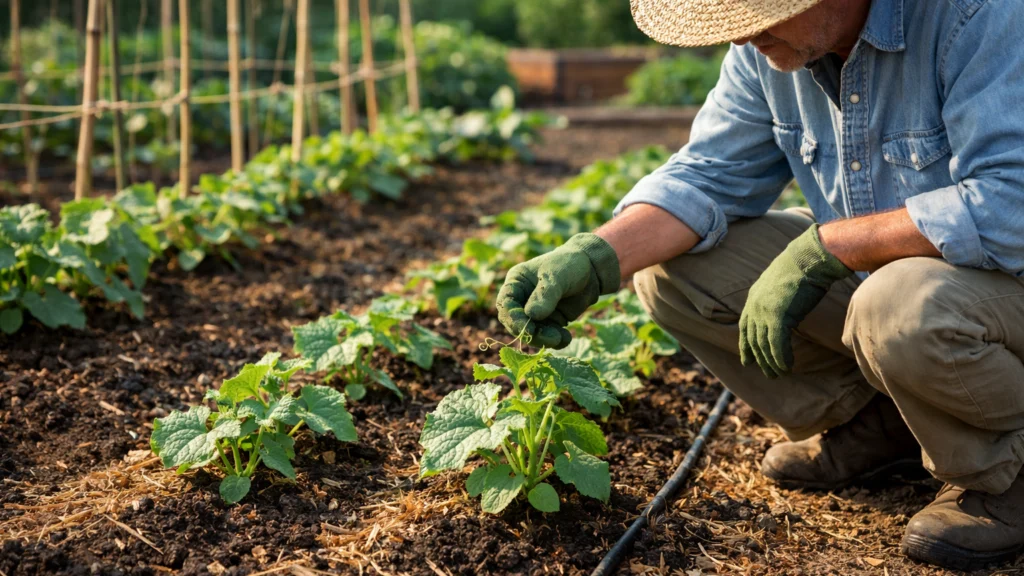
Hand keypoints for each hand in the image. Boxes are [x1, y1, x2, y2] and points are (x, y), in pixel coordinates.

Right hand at [496, 233, 619, 348]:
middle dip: (531, 333)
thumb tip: (531, 315)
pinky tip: (566, 338)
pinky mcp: (548, 321)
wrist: (592, 271)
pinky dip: (555, 341)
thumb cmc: (569, 265)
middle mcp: (521, 299)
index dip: (514, 319)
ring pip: (531, 333)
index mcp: (516, 283)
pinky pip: (547, 336)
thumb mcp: (556, 276)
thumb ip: (545, 295)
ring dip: (544, 339)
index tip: (529, 329)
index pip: (506, 304)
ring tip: (561, 338)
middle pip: (516, 323)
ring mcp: (534, 312)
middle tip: (551, 338)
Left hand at [739, 224, 851, 377]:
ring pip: (764, 345)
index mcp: (753, 297)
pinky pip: (776, 344)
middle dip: (760, 359)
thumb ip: (775, 300)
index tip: (746, 361)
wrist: (809, 259)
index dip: (745, 346)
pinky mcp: (778, 316)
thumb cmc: (801, 269)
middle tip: (769, 374)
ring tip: (778, 375)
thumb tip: (781, 312)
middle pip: (754, 339)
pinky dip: (781, 357)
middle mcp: (754, 305)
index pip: (744, 327)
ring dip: (771, 362)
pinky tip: (787, 367)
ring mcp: (764, 311)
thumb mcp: (780, 285)